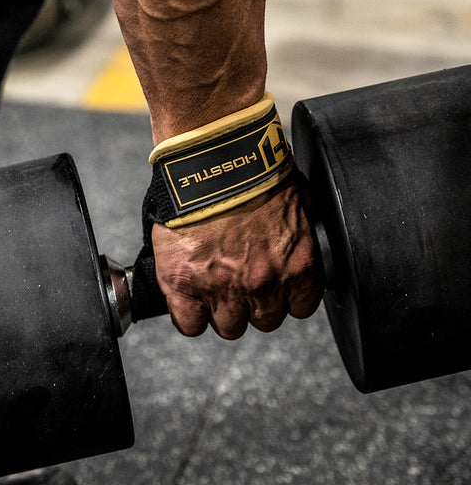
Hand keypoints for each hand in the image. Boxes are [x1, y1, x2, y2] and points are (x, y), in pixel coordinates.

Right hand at [151, 171, 323, 338]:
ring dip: (223, 309)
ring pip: (229, 327)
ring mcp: (221, 287)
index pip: (299, 307)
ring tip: (213, 285)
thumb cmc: (254, 169)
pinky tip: (189, 296)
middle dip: (255, 303)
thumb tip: (299, 244)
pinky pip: (189, 324)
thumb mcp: (298, 202)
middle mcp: (263, 284)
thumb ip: (300, 236)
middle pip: (265, 321)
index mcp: (297, 266)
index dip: (284, 295)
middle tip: (240, 279)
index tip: (273, 284)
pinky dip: (189, 314)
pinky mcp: (183, 284)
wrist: (212, 157)